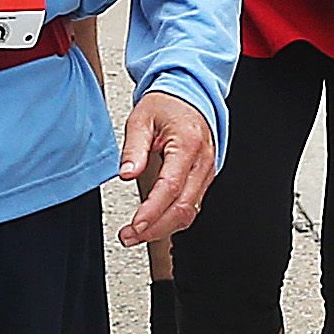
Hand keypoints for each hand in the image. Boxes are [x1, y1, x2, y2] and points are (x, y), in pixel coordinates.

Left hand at [114, 89, 217, 244]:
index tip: (135, 224)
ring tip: (136, 234)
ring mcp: (206, 173)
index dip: (153, 211)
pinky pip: (191, 206)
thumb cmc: (168, 105)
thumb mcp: (142, 118)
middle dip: (155, 228)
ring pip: (189, 212)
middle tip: (129, 236)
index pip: (171, 187)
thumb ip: (134, 148)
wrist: (191, 97)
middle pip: (183, 207)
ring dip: (163, 229)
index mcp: (187, 144)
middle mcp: (202, 161)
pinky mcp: (203, 180)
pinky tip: (153, 226)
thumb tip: (127, 173)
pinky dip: (172, 220)